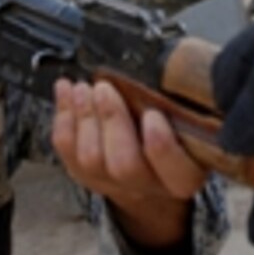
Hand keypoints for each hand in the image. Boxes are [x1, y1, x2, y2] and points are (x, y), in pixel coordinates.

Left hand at [52, 78, 207, 252]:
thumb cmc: (175, 131)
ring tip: (84, 87)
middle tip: (105, 89)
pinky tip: (66, 90)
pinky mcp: (84, 174)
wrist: (151, 161)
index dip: (162, 146)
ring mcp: (112, 183)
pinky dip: (63, 116)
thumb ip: (184, 104)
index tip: (153, 115)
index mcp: (184, 174)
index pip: (177, 171)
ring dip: (84, 116)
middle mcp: (148, 185)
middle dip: (111, 121)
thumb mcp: (190, 119)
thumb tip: (173, 69)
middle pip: (125, 165)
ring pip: (91, 159)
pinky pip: (67, 151)